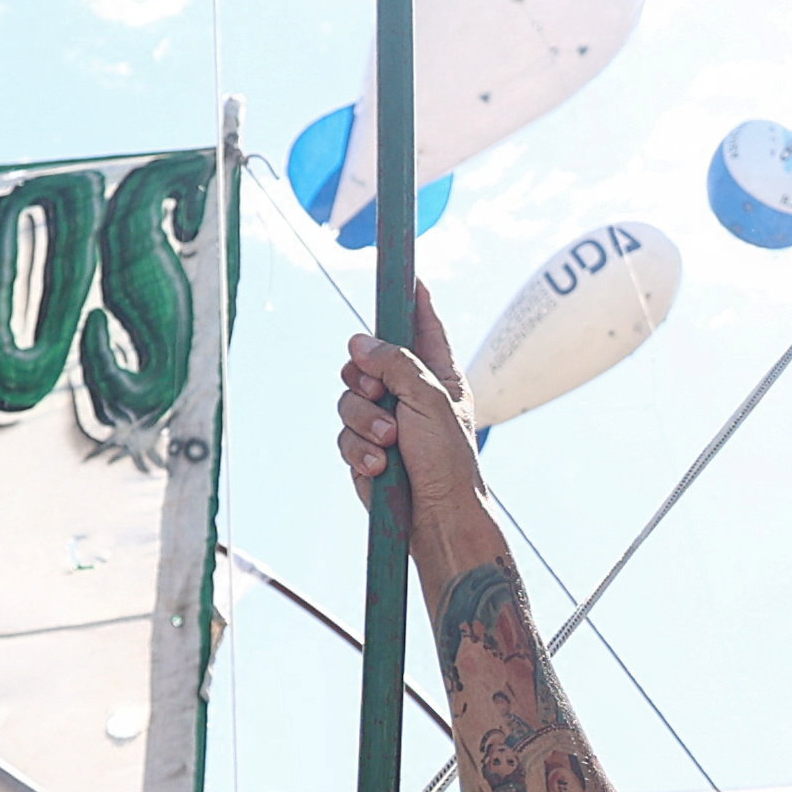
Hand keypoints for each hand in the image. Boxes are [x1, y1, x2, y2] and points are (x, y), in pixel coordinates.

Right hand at [335, 293, 480, 528]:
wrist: (435, 516)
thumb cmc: (448, 459)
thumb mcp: (429, 400)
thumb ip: (396, 363)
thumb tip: (359, 341)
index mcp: (437, 374)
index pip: (423, 326)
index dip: (413, 300)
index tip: (409, 275)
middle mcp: (408, 392)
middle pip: (366, 359)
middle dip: (365, 377)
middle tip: (380, 394)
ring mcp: (384, 419)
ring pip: (347, 397)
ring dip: (364, 420)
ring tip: (388, 441)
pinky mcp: (364, 447)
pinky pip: (344, 433)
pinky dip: (358, 448)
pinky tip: (378, 466)